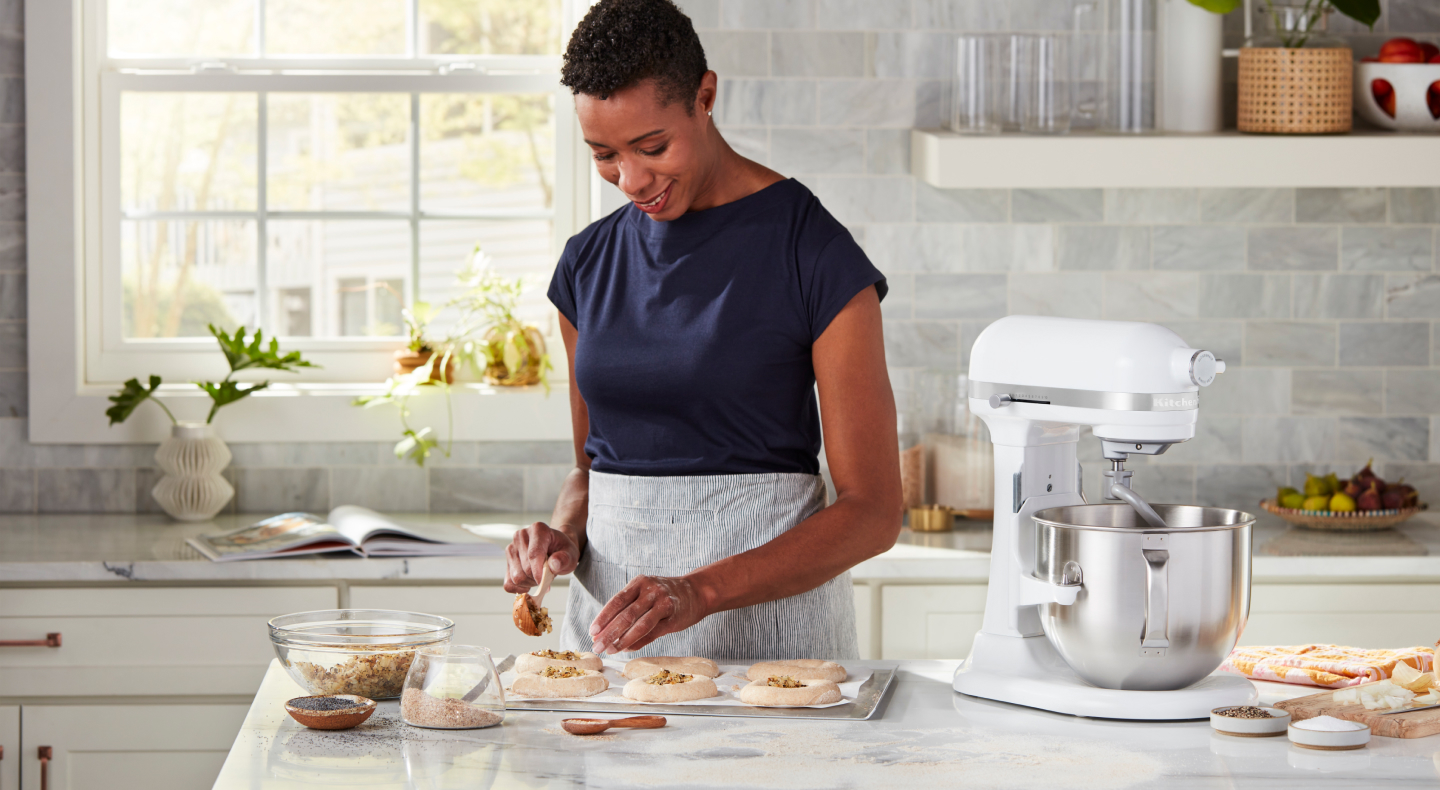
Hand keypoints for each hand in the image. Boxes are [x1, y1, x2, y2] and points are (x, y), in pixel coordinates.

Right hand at [503, 522, 579, 593]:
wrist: (555, 548)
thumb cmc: (562, 550)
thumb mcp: (571, 554)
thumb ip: (564, 558)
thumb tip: (554, 565)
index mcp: (538, 529)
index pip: (534, 554)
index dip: (538, 572)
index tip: (544, 583)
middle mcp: (521, 535)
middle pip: (525, 568)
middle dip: (538, 578)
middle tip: (548, 576)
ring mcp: (511, 547)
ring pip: (516, 577)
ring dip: (530, 583)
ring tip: (540, 576)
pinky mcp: (506, 560)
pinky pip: (508, 583)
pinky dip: (519, 588)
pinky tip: (529, 583)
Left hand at [589, 574, 708, 653]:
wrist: (697, 592)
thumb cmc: (665, 596)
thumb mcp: (645, 594)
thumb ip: (628, 609)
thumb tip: (607, 634)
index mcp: (639, 582)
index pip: (616, 601)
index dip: (603, 617)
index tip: (592, 632)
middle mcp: (651, 590)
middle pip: (626, 614)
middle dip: (609, 632)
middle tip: (597, 646)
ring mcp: (663, 602)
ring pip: (639, 624)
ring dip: (622, 640)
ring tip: (611, 650)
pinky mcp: (674, 616)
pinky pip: (653, 632)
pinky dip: (639, 642)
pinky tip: (628, 648)